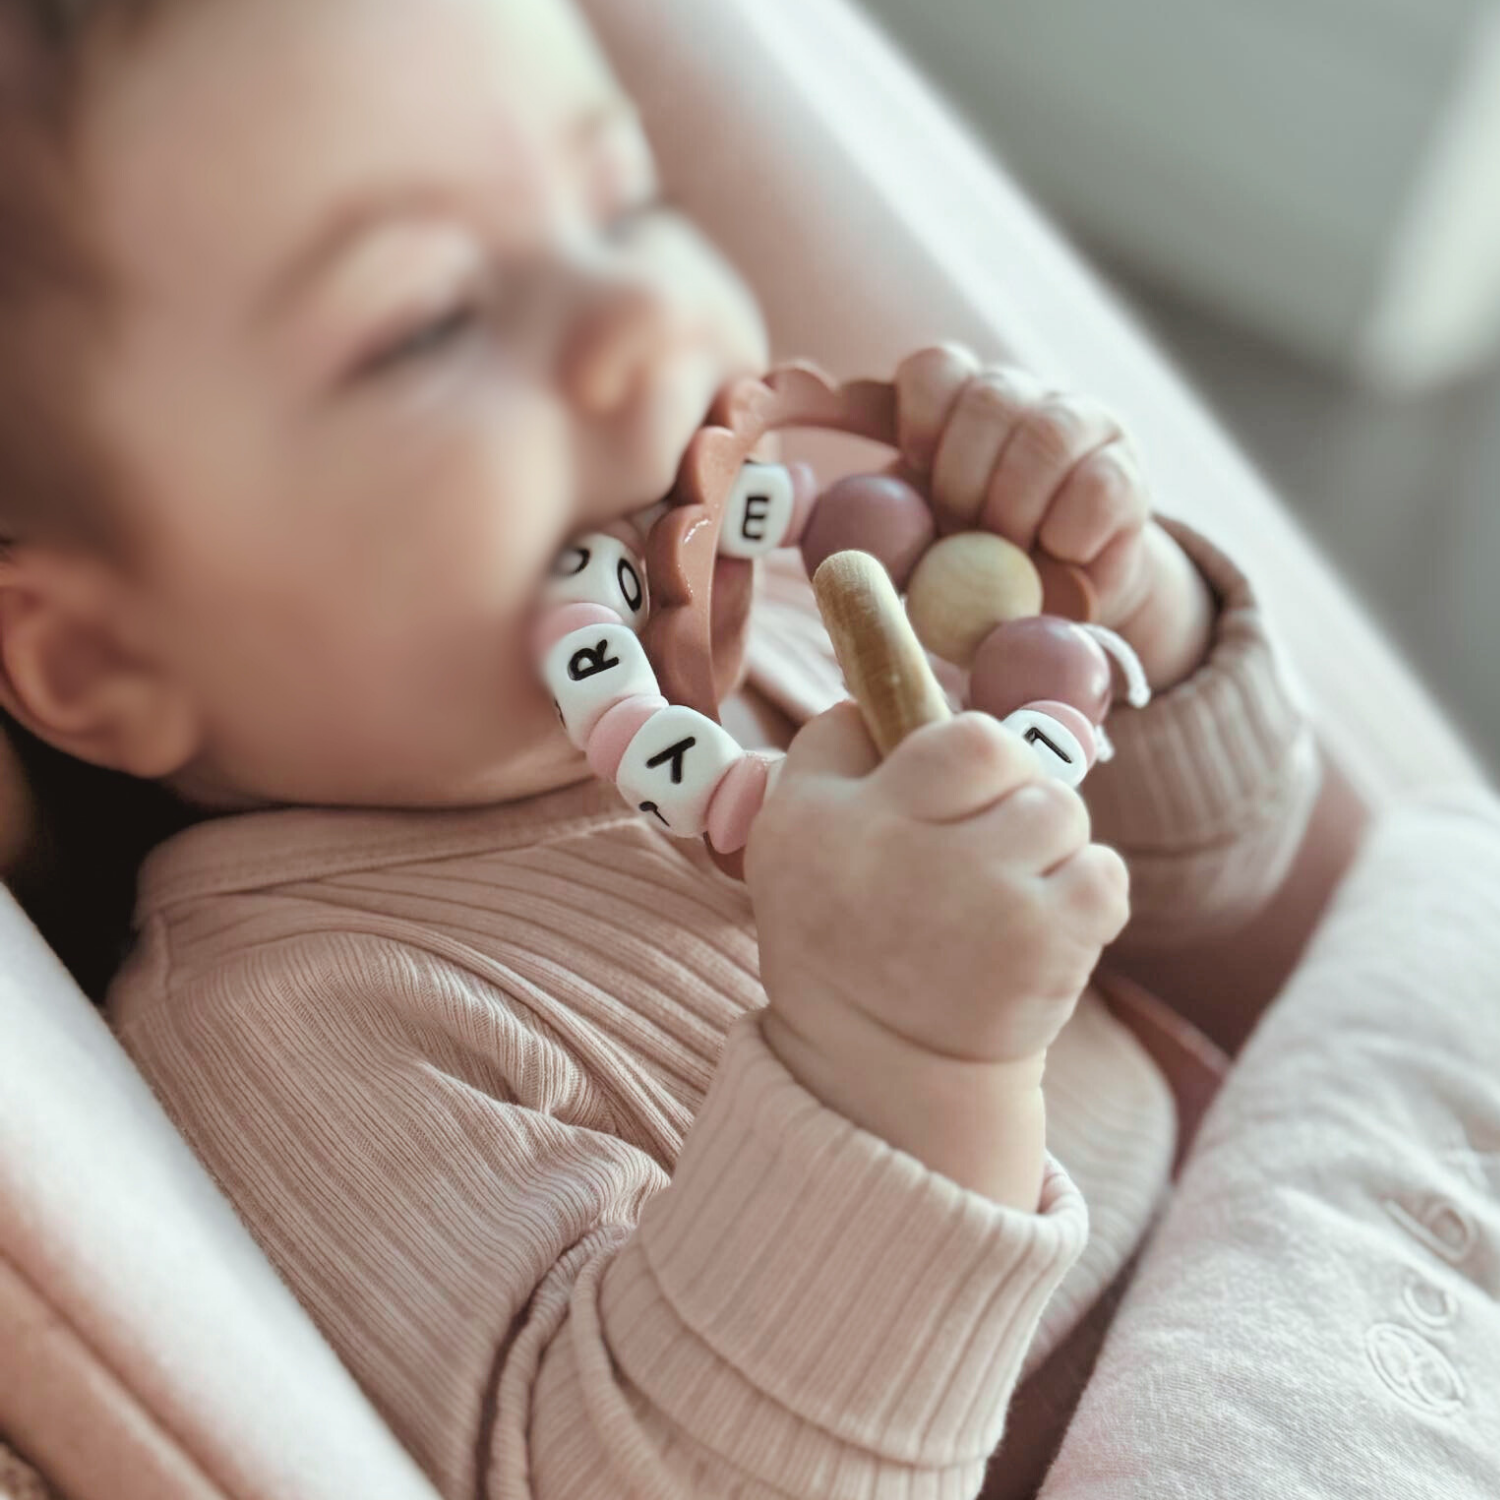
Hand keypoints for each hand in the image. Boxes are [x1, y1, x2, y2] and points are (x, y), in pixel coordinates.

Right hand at [747, 702, 1129, 1204]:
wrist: (884, 1070)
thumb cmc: (845, 931)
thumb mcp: (793, 831)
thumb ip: (832, 745)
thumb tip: (882, 688)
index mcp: (832, 817)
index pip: (960, 736)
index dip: (973, 756)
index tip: (959, 793)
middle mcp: (902, 852)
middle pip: (1014, 758)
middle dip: (1010, 789)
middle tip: (986, 841)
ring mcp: (982, 902)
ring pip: (1062, 812)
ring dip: (1045, 845)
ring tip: (1005, 893)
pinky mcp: (1042, 950)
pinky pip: (1104, 875)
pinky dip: (1083, 894)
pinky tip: (1039, 927)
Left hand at [890, 345, 1215, 689]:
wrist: (1060, 607)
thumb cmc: (969, 573)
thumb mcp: (913, 548)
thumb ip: (872, 525)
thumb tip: (805, 503)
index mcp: (958, 409)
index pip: (937, 369)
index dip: (922, 410)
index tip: (913, 463)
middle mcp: (1020, 401)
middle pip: (988, 398)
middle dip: (964, 475)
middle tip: (960, 529)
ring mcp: (1079, 426)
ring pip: (1047, 433)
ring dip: (1016, 504)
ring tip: (1009, 551)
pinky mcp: (1125, 470)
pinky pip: (1099, 483)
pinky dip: (1069, 528)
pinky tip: (1059, 553)